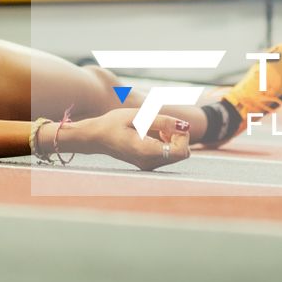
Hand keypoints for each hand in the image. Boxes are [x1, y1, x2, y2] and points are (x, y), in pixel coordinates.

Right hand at [70, 110, 190, 170]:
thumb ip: (163, 121)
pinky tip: (154, 134)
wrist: (96, 137)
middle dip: (179, 137)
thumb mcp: (137, 116)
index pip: (181, 151)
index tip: (171, 125)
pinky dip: (167, 143)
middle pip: (182, 153)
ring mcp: (149, 166)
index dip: (183, 136)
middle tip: (162, 125)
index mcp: (146, 152)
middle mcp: (149, 163)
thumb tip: (185, 126)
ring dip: (173, 139)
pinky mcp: (148, 164)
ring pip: (177, 154)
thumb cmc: (113, 123)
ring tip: (155, 128)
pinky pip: (168, 155)